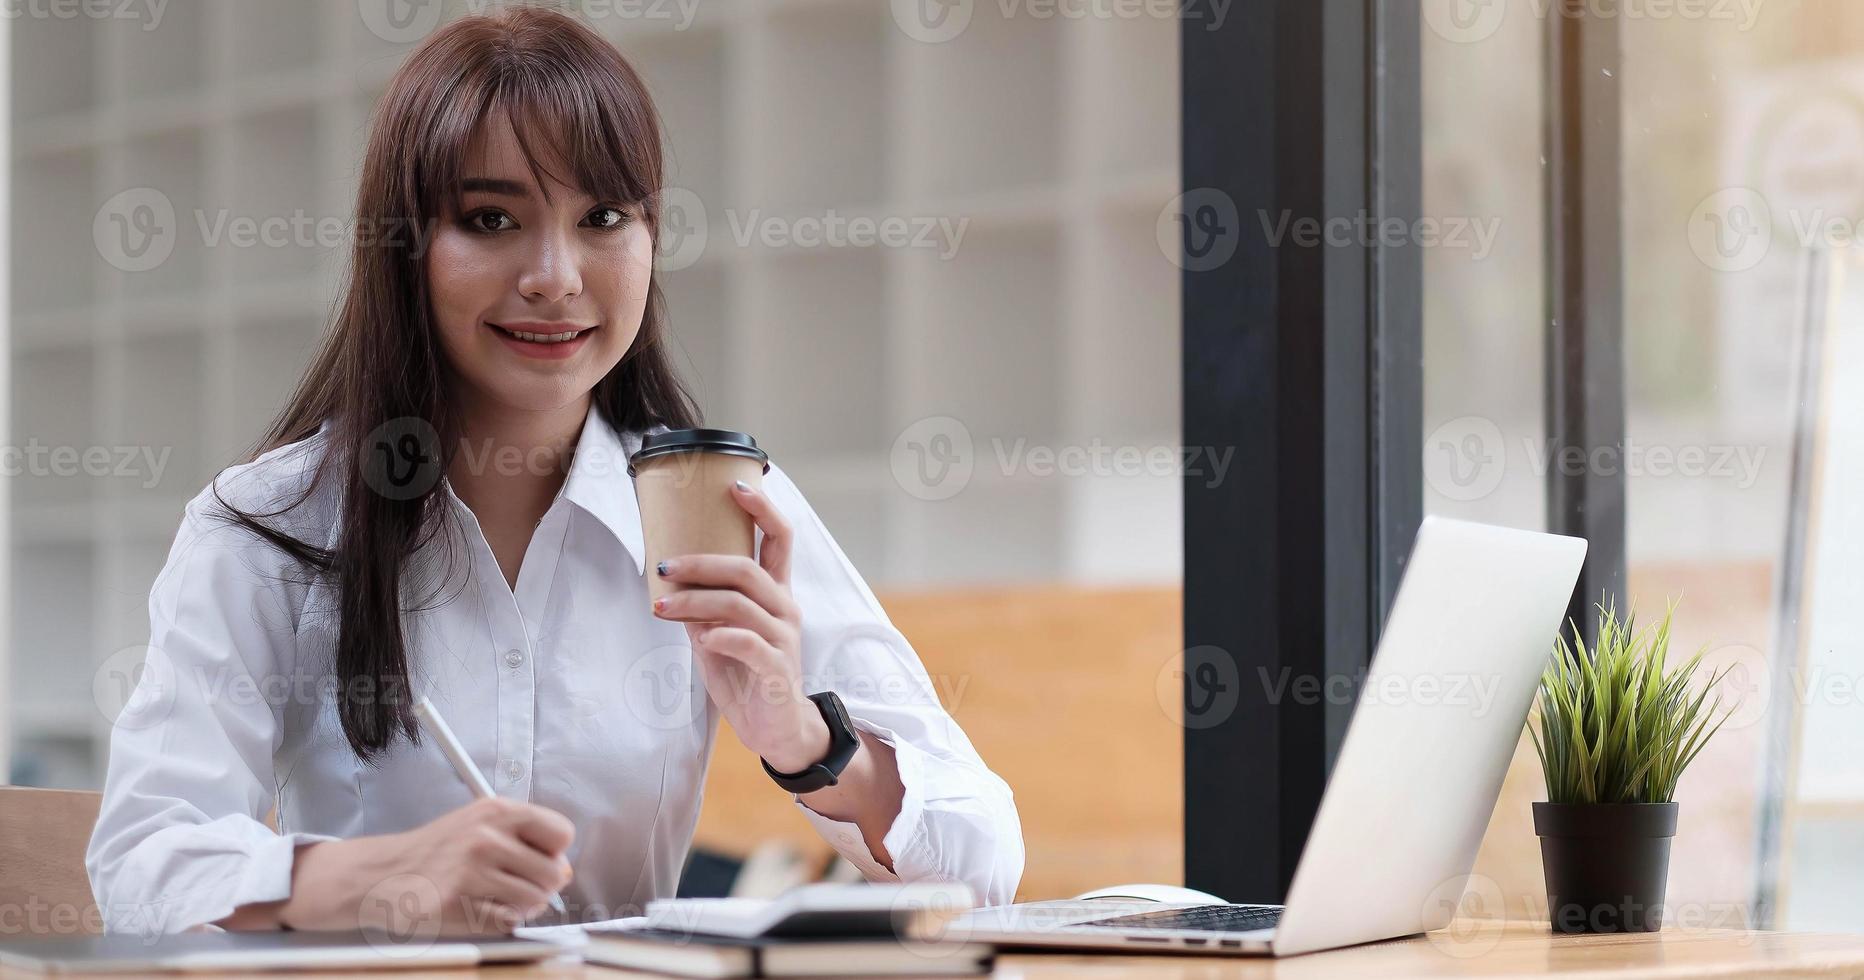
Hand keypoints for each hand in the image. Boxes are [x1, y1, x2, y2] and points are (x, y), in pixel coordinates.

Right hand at [278, 796, 573, 934]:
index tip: (537, 858)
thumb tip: (564, 868)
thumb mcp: (479, 825)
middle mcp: (487, 837)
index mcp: (497, 811)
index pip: (562, 833)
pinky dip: (499, 921)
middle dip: (541, 885)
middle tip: (514, 884)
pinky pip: (507, 922)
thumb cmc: (435, 851)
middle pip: (554, 873)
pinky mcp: (457, 904)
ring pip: (534, 901)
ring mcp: (471, 871)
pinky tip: (477, 908)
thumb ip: (524, 838)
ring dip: (521, 906)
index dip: (554, 852)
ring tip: (494, 897)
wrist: (382, 873)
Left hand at [652, 480, 830, 773]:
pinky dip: (721, 636)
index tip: (735, 484)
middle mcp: (785, 608)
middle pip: (747, 568)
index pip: (780, 539)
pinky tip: (701, 639)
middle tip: (664, 567)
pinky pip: (748, 643)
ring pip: (739, 604)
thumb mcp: (718, 635)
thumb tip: (666, 580)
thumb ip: (702, 607)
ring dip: (695, 602)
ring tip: (662, 608)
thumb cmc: (747, 675)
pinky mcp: (776, 668)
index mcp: (776, 593)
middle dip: (701, 563)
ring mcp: (783, 638)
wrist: (776, 729)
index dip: (762, 509)